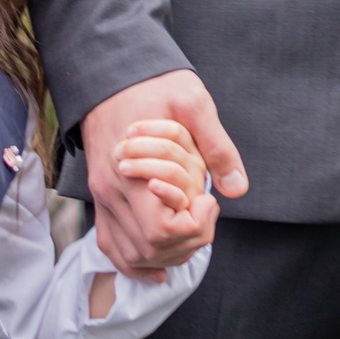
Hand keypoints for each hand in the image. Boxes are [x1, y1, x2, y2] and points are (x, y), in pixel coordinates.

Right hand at [81, 71, 246, 279]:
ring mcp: (102, 197)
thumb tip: (237, 188)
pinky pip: (111, 243)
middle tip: (205, 212)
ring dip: (165, 256)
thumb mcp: (194, 104)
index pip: (162, 233)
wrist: (111, 71)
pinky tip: (159, 267)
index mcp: (131, 173)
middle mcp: (111, 193)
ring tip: (190, 233)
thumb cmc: (154, 83)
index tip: (208, 201)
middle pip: (149, 250)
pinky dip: (135, 261)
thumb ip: (216, 147)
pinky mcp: (101, 197)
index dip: (193, 227)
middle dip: (186, 243)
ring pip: (130, 255)